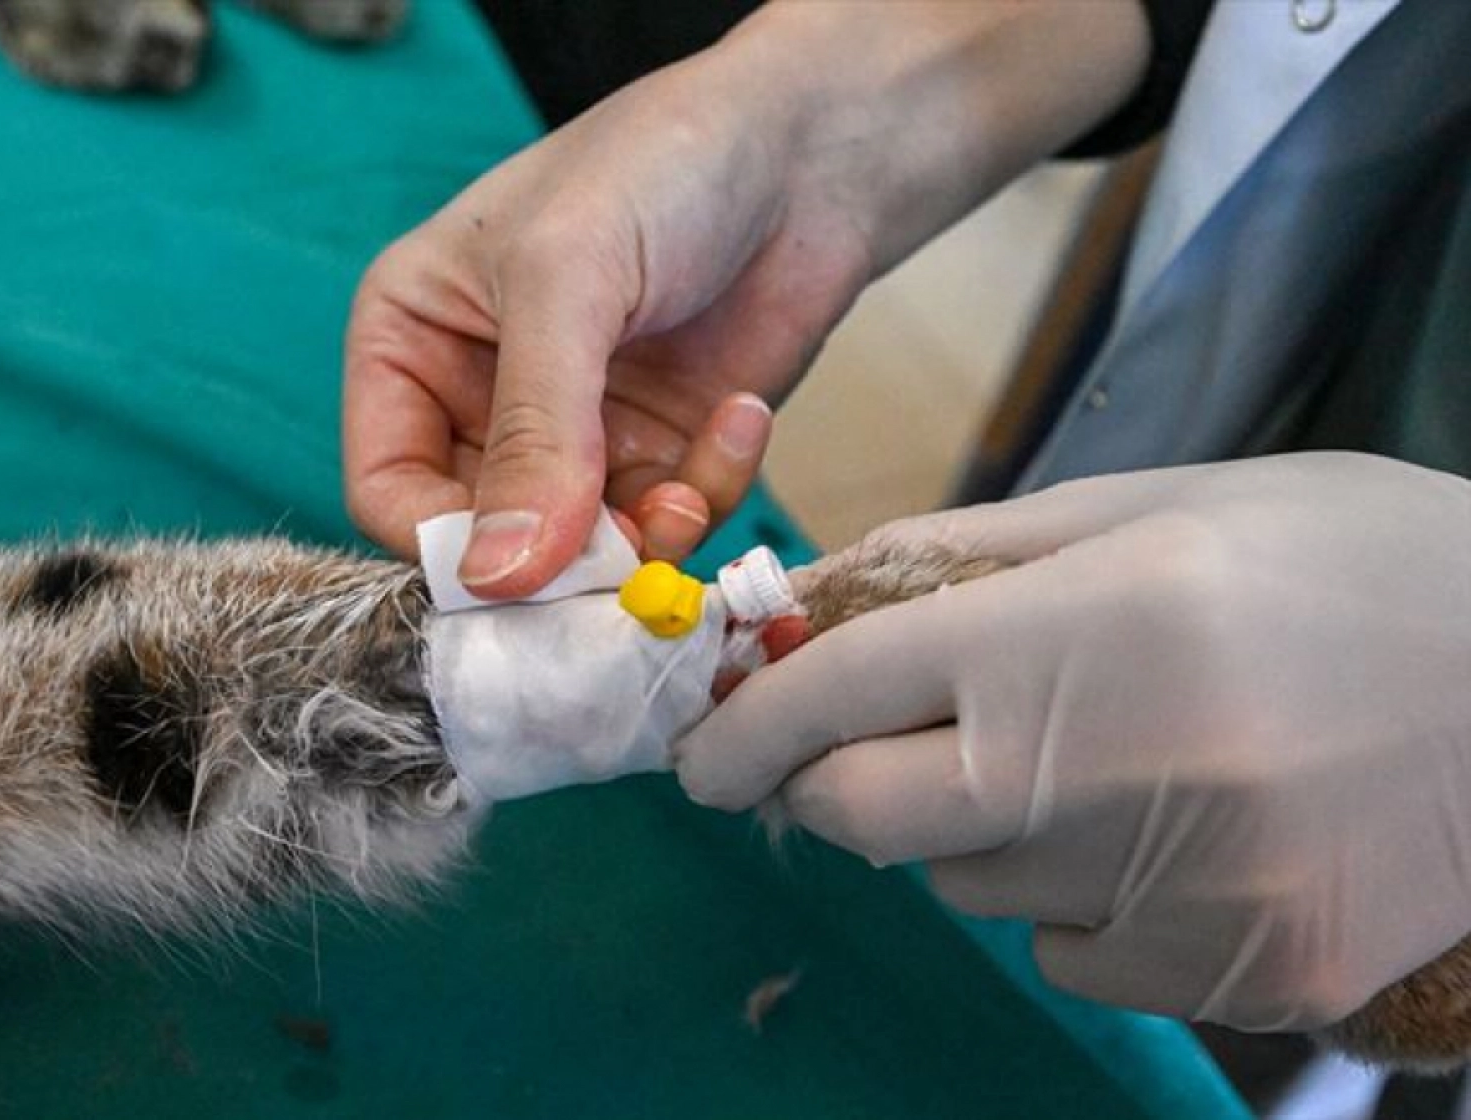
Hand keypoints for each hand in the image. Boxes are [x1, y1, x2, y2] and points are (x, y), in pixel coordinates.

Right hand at [342, 3, 1147, 596]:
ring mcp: (574, 432)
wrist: (808, 148)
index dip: (447, 547)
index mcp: (414, 342)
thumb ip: (535, 432)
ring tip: (690, 482)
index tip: (525, 573)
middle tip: (632, 548)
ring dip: (646, 537)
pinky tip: (740, 415)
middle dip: (562, 558)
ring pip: (582, 553)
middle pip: (487, 542)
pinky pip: (663, 524)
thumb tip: (499, 579)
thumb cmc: (660, 167)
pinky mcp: (657, 451)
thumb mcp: (570, 281)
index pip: (389, 491)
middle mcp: (482, 399)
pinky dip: (706, 492)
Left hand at [675, 453, 1470, 1030]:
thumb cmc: (1341, 561)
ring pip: (966, 886)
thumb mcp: (1156, 509)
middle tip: (846, 747)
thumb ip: (972, 552)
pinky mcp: (1234, 974)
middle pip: (864, 815)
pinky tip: (1155, 828)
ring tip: (1070, 756)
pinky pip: (1071, 951)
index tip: (701, 751)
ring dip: (968, 827)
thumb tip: (826, 594)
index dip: (748, 722)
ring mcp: (1170, 895)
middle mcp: (1102, 774)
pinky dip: (1071, 896)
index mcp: (1074, 631)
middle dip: (823, 783)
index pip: (841, 691)